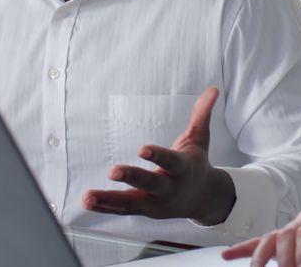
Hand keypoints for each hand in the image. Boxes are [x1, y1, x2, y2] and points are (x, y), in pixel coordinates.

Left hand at [82, 87, 234, 223]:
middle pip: (150, 184)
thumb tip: (212, 90)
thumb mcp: (200, 139)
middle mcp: (169, 188)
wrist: (203, 199)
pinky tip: (88, 202)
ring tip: (88, 196)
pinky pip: (122, 210)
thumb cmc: (196, 165)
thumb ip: (202, 114)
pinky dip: (105, 207)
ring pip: (131, 203)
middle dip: (132, 178)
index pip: (171, 161)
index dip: (158, 155)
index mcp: (183, 168)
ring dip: (109, 200)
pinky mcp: (144, 211)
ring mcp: (156, 203)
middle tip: (113, 171)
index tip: (142, 149)